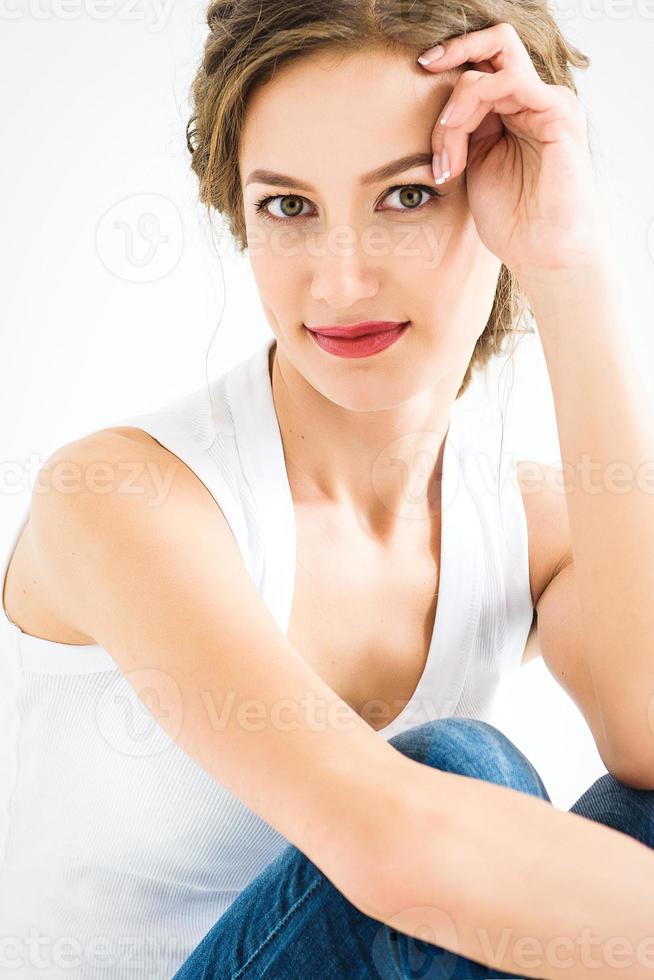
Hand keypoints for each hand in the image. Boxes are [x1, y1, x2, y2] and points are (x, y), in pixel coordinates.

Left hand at [418, 23, 605, 278]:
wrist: (541, 252)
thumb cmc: (510, 219)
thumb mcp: (472, 165)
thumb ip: (460, 130)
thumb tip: (427, 107)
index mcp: (516, 110)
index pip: (482, 64)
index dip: (448, 66)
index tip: (417, 73)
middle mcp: (535, 100)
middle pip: (493, 46)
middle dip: (453, 51)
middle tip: (423, 67)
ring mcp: (548, 103)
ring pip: (488, 72)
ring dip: (453, 112)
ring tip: (445, 161)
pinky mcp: (558, 112)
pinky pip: (508, 82)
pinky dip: (471, 108)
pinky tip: (457, 150)